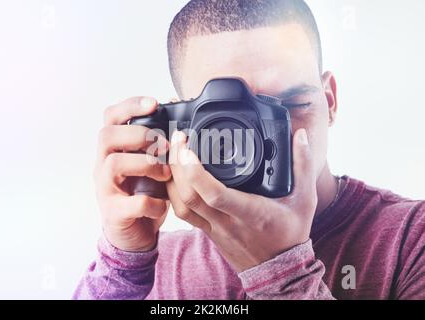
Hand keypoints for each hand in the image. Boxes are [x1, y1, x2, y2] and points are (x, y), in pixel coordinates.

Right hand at [95, 97, 171, 251]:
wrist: (134, 234)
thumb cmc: (144, 194)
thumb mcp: (151, 167)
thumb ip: (159, 150)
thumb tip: (181, 128)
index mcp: (114, 150)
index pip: (110, 118)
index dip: (130, 106)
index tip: (154, 104)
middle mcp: (103, 165)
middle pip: (107, 135)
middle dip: (139, 135)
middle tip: (164, 145)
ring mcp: (105, 189)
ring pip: (114, 163)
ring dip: (146, 164)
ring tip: (166, 173)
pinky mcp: (114, 213)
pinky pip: (130, 203)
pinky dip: (152, 203)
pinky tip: (163, 204)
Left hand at [167, 128, 317, 271]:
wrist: (279, 271)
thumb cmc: (290, 233)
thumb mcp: (305, 199)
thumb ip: (302, 166)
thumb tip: (300, 136)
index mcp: (251, 213)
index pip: (216, 194)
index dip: (196, 171)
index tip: (189, 147)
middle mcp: (227, 222)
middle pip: (190, 195)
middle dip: (177, 165)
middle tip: (178, 139)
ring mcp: (214, 229)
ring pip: (181, 205)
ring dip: (171, 178)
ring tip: (173, 152)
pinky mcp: (207, 232)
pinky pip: (183, 212)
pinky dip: (173, 192)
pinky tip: (175, 175)